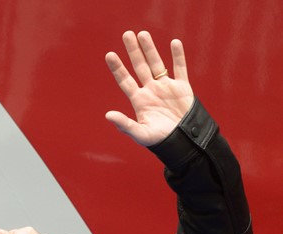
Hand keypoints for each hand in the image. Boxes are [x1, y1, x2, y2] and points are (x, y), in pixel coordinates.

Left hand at [105, 31, 193, 145]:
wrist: (183, 142)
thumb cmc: (159, 141)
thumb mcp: (140, 134)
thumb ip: (124, 124)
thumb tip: (108, 115)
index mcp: (139, 101)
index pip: (125, 81)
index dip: (117, 68)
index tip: (109, 54)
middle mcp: (151, 91)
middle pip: (139, 67)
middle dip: (133, 51)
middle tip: (126, 34)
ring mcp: (166, 88)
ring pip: (157, 64)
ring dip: (150, 49)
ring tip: (143, 34)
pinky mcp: (182, 88)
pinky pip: (180, 68)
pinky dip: (178, 56)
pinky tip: (174, 43)